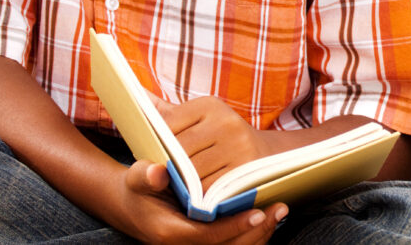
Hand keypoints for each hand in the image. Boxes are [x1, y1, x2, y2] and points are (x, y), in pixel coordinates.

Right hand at [106, 158, 287, 243]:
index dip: (234, 226)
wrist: (131, 203)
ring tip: (279, 211)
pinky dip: (253, 235)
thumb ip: (146, 175)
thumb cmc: (138, 187)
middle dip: (256, 232)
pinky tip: (268, 217)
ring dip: (259, 234)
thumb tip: (157, 172)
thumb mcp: (137, 177)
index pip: (207, 236)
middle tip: (279, 208)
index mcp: (169, 233)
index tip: (257, 212)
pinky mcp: (205, 243)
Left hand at [155, 95, 304, 189]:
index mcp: (209, 105)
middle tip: (165, 175)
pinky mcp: (245, 169)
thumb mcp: (195, 118)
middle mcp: (226, 121)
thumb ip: (164, 111)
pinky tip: (199, 193)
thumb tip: (132, 93)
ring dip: (184, 184)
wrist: (265, 155)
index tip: (157, 154)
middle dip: (170, 166)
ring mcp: (238, 145)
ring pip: (192, 173)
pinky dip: (200, 195)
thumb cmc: (218, 137)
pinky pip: (209, 188)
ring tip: (181, 185)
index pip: (168, 125)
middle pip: (179, 152)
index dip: (158, 145)